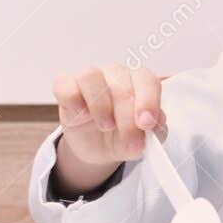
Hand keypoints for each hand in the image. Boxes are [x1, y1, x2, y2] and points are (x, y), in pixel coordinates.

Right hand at [52, 64, 164, 193]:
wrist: (99, 148)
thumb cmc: (123, 136)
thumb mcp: (143, 140)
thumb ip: (154, 131)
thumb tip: (156, 122)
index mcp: (138, 82)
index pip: (146, 80)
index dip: (148, 101)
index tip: (147, 124)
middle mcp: (115, 74)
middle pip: (121, 84)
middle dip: (127, 116)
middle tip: (130, 140)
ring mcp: (89, 78)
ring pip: (92, 77)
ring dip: (100, 105)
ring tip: (106, 126)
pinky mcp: (66, 87)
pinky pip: (66, 85)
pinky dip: (74, 100)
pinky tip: (81, 116)